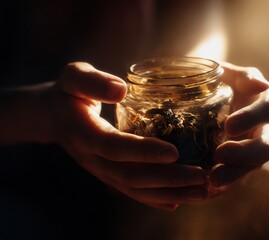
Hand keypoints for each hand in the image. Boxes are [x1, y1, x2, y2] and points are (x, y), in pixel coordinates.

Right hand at [49, 62, 207, 209]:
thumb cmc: (69, 93)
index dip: (144, 151)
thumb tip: (122, 90)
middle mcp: (93, 158)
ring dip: (170, 193)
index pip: (115, 147)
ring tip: (202, 191)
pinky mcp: (108, 175)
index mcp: (84, 133)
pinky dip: (156, 199)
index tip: (174, 152)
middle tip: (202, 176)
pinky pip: (132, 192)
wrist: (53, 118)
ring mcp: (101, 171)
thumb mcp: (73, 78)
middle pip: (131, 176)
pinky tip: (180, 201)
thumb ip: (93, 82)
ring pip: (136, 189)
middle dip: (168, 179)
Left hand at [210, 63, 268, 186]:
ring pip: (250, 167)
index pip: (267, 111)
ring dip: (233, 176)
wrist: (210, 97)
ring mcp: (252, 149)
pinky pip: (235, 177)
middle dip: (244, 154)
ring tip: (211, 181)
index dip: (251, 119)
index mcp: (267, 102)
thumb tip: (260, 85)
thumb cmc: (222, 80)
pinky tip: (206, 191)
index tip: (229, 126)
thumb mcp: (232, 73)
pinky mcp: (239, 163)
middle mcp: (264, 129)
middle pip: (264, 147)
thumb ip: (245, 77)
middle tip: (219, 156)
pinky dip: (223, 186)